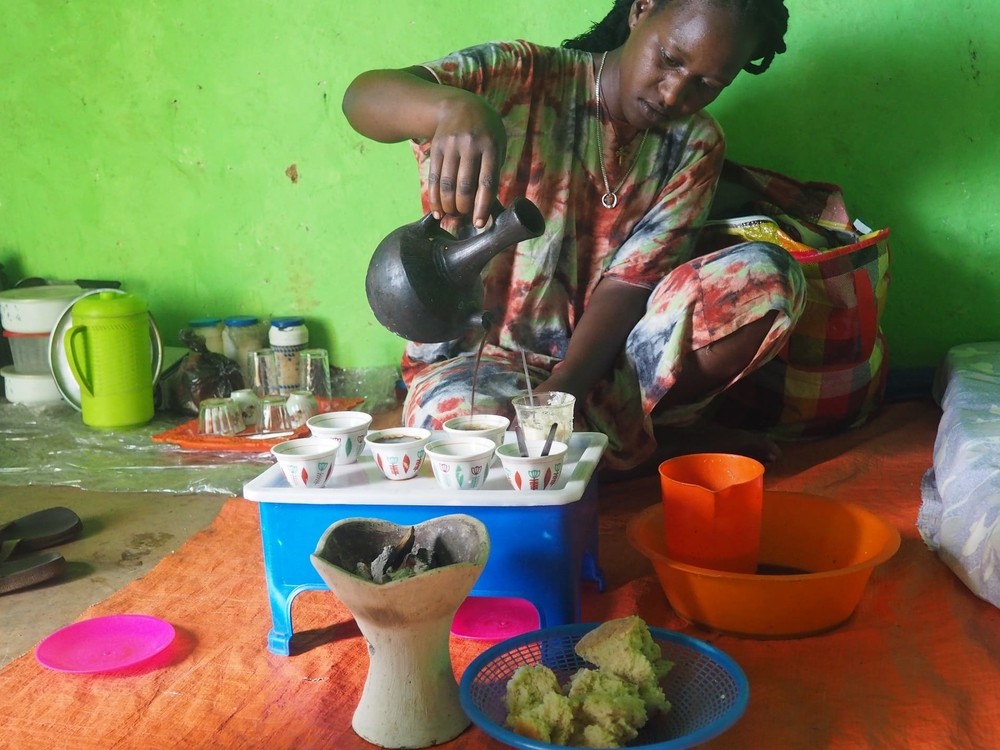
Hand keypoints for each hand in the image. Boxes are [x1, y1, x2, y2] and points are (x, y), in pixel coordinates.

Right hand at [426, 91, 506, 227]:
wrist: (460, 105)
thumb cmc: (485, 133)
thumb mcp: (497, 146)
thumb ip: (492, 172)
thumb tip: (486, 207)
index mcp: (491, 147)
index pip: (486, 183)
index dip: (482, 206)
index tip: (478, 223)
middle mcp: (470, 145)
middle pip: (464, 186)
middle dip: (462, 208)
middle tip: (463, 218)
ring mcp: (451, 145)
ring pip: (447, 184)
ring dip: (448, 206)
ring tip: (451, 216)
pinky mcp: (436, 147)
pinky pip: (434, 177)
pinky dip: (435, 197)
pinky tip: (438, 210)